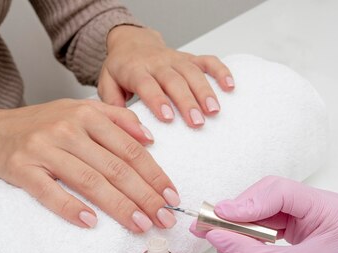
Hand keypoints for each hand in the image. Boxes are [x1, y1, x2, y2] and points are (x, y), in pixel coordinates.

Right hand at [0, 99, 180, 232]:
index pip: (129, 148)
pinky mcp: (21, 169)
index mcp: (86, 115)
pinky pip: (49, 192)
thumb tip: (151, 139)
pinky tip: (90, 223)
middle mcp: (67, 129)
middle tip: (164, 218)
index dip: (154, 174)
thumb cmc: (43, 126)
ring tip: (140, 224)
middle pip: (114, 167)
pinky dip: (70, 208)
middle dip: (145, 195)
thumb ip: (116, 120)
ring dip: (119, 206)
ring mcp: (43, 149)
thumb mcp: (79, 112)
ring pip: (89, 181)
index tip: (172, 196)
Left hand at [100, 26, 233, 127]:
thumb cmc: (121, 69)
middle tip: (197, 122)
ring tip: (214, 111)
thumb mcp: (107, 84)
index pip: (147, 84)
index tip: (167, 117)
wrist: (131, 42)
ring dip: (205, 91)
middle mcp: (157, 63)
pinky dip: (220, 71)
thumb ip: (112, 104)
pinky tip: (230, 86)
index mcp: (135, 69)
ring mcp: (175, 59)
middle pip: (174, 81)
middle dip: (187, 101)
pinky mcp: (189, 57)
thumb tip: (122, 126)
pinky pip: (207, 61)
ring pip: (192, 72)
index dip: (157, 100)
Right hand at [192, 176, 337, 252]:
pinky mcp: (298, 228)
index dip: (248, 202)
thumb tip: (214, 235)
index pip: (281, 192)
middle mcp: (318, 206)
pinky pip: (267, 221)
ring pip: (264, 207)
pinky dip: (247, 230)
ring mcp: (308, 216)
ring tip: (213, 231)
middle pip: (269, 194)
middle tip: (211, 223)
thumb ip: (248, 252)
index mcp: (327, 209)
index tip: (220, 216)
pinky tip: (229, 239)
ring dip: (239, 220)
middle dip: (239, 210)